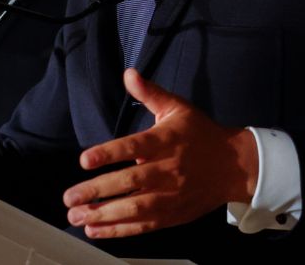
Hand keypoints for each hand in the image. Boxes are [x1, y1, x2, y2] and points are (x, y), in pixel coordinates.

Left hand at [62, 69, 259, 239]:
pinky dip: (118, 230)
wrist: (235, 165)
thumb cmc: (201, 134)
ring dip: (102, 214)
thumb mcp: (178, 108)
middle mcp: (167, 169)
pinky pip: (143, 225)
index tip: (85, 160)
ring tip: (75, 215)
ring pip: (134, 207)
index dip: (109, 153)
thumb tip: (128, 73)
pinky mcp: (173, 214)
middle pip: (129, 181)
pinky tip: (95, 229)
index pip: (134, 147)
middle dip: (96, 190)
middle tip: (69, 196)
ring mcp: (170, 194)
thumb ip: (150, 93)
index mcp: (166, 141)